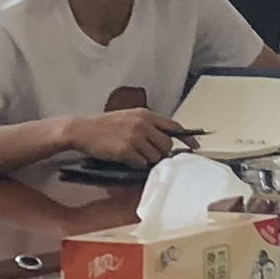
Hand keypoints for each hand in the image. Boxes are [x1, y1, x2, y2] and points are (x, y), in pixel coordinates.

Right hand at [68, 106, 187, 166]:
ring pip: (155, 156)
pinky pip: (141, 163)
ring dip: (148, 160)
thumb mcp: (130, 118)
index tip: (196, 146)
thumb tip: (166, 139)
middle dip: (162, 153)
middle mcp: (143, 124)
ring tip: (135, 155)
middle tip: (151, 155)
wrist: (83, 130)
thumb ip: (148, 126)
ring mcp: (135, 137)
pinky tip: (126, 158)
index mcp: (146, 115)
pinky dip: (136, 163)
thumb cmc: (106, 126)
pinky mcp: (126, 150)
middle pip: (166, 145)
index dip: (187, 137)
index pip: (173, 126)